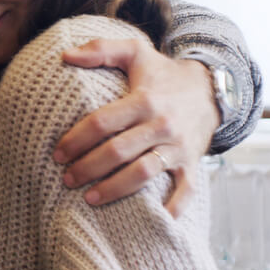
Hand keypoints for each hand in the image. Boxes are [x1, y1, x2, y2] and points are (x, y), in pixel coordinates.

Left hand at [56, 37, 218, 216]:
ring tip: (90, 199)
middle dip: (88, 168)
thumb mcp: (135, 52)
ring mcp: (179, 147)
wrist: (212, 88)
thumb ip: (100, 49)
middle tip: (66, 179)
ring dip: (114, 189)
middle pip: (118, 152)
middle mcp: (162, 125)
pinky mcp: (192, 163)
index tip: (57, 153)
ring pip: (143, 174)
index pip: (102, 123)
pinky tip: (152, 221)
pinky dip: (171, 208)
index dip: (76, 139)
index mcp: (144, 100)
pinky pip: (186, 191)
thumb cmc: (163, 73)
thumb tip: (64, 55)